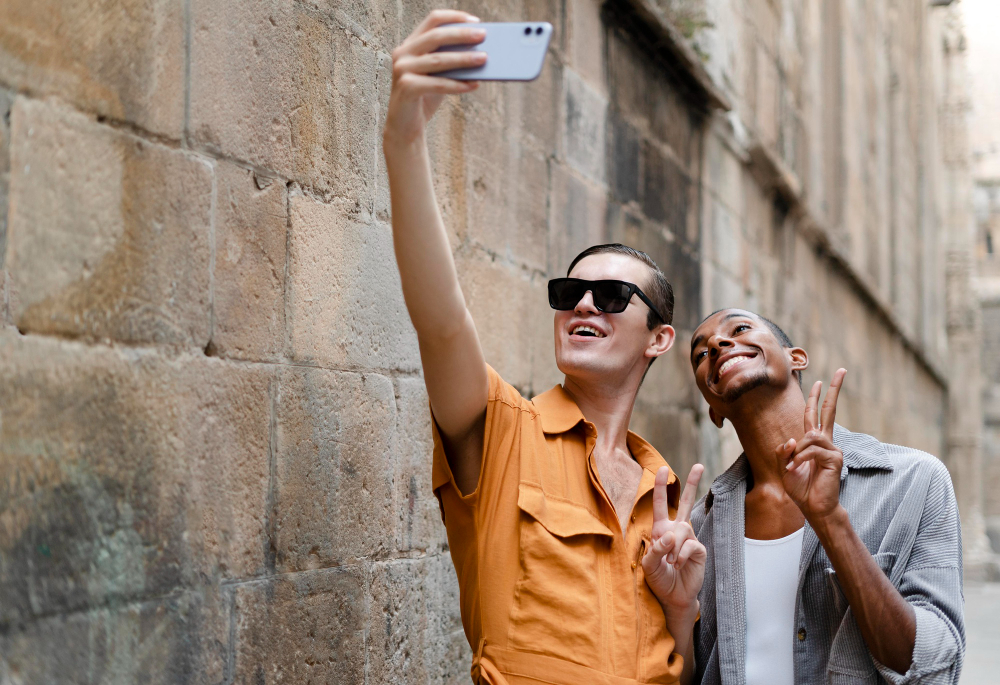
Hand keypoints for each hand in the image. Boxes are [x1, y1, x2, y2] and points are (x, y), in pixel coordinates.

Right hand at [384, 10, 486, 146]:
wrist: (405, 127)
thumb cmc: (425, 98)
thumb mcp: (439, 75)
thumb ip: (452, 61)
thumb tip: (481, 52)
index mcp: (410, 44)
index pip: (432, 20)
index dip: (454, 18)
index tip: (476, 22)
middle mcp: (403, 53)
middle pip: (436, 36)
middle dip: (462, 35)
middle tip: (483, 35)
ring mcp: (402, 69)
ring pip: (438, 60)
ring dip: (464, 59)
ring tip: (484, 59)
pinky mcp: (406, 87)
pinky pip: (437, 84)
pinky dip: (457, 85)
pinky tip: (474, 85)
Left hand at [642, 464, 705, 613]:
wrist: (673, 596)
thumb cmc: (659, 579)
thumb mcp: (648, 564)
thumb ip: (656, 549)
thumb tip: (671, 535)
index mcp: (661, 529)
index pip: (660, 504)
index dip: (660, 486)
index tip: (661, 468)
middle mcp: (676, 530)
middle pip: (685, 502)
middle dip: (692, 483)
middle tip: (699, 466)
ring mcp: (689, 539)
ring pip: (682, 528)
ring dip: (673, 547)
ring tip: (670, 562)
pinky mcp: (698, 550)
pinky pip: (689, 544)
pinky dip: (680, 556)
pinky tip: (678, 565)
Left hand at [775, 369, 846, 524]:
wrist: (814, 507)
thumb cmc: (800, 488)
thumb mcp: (784, 466)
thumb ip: (784, 451)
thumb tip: (792, 439)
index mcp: (813, 441)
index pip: (815, 414)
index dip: (815, 398)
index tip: (818, 380)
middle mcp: (825, 441)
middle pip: (829, 410)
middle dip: (833, 390)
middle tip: (842, 370)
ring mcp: (832, 449)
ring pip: (810, 436)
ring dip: (797, 452)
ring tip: (792, 467)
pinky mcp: (835, 458)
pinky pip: (812, 450)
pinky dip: (800, 459)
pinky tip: (795, 469)